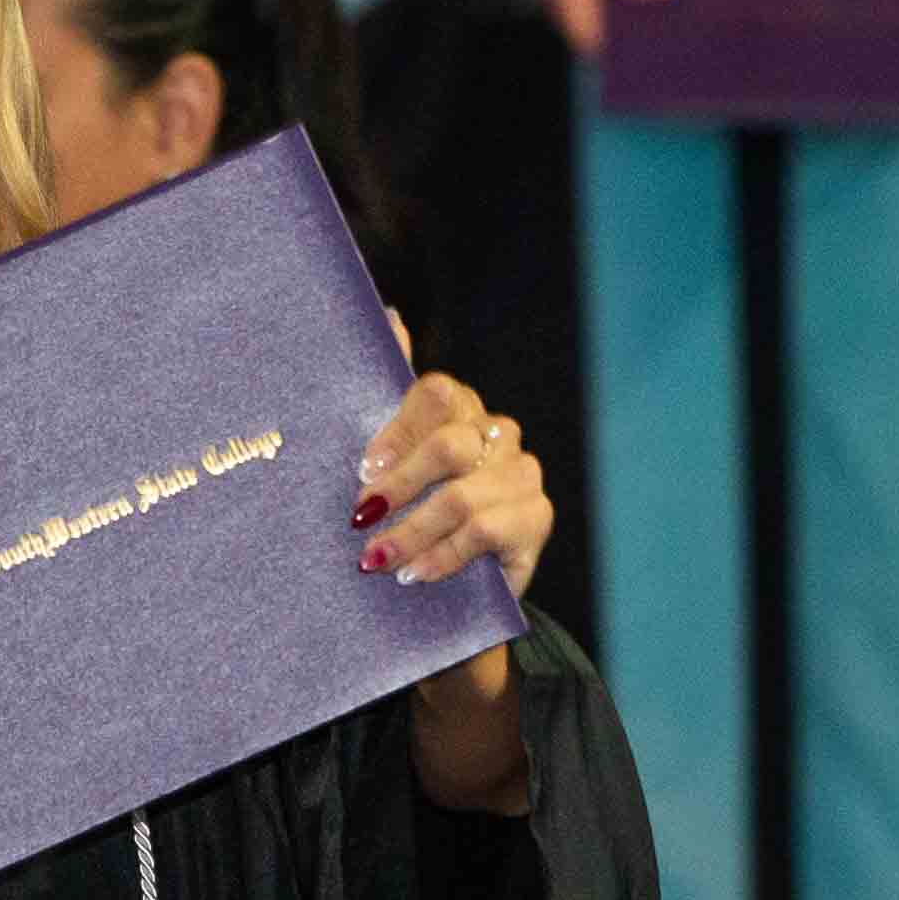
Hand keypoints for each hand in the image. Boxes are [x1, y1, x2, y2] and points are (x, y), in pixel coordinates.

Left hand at [355, 368, 550, 604]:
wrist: (456, 584)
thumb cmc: (415, 512)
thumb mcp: (390, 459)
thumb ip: (388, 391)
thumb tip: (390, 314)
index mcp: (461, 408)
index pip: (436, 393)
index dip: (396, 432)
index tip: (363, 470)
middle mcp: (497, 433)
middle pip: (448, 445)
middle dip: (399, 487)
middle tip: (362, 518)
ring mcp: (522, 475)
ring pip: (461, 497)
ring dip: (411, 533)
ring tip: (377, 559)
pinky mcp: (536, 519)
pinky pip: (484, 532)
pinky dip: (441, 556)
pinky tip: (415, 573)